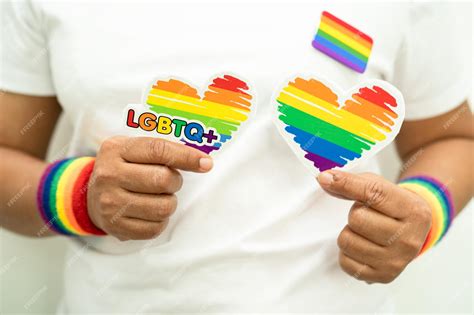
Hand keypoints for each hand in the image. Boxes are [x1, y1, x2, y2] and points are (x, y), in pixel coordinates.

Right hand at [87, 136, 212, 240]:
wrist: (90, 196)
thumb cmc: (123, 168)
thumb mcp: (133, 150)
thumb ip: (163, 151)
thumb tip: (204, 162)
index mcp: (116, 149)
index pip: (158, 150)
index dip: (186, 156)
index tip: (206, 163)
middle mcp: (109, 175)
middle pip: (163, 180)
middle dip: (175, 181)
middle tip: (169, 181)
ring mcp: (110, 203)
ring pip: (163, 207)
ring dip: (169, 202)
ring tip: (158, 197)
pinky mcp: (115, 227)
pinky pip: (155, 228)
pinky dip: (160, 221)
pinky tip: (150, 212)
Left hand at [317, 171, 431, 283]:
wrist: (413, 232)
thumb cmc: (393, 206)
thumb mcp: (382, 188)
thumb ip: (353, 182)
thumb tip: (324, 179)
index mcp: (413, 211)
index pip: (374, 193)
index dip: (346, 183)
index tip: (325, 178)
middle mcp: (408, 239)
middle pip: (357, 219)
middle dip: (354, 214)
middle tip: (366, 215)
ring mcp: (396, 261)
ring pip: (347, 241)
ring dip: (349, 233)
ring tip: (364, 231)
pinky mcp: (382, 276)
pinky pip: (345, 262)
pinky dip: (347, 252)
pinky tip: (362, 246)